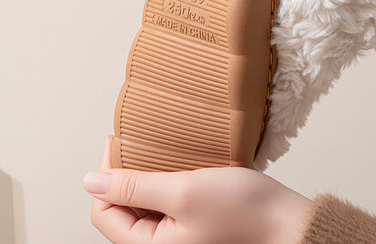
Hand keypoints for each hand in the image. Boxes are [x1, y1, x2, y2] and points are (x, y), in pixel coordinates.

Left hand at [84, 136, 314, 243]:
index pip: (104, 212)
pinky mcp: (189, 224)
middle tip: (131, 141)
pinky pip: (161, 203)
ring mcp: (175, 235)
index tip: (115, 141)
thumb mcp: (182, 191)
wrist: (284, 220)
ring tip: (149, 150)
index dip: (105, 176)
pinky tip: (169, 164)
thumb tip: (90, 180)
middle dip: (122, 174)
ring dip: (141, 176)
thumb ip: (134, 186)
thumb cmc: (242, 211)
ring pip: (140, 204)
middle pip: (120, 209)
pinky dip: (160, 181)